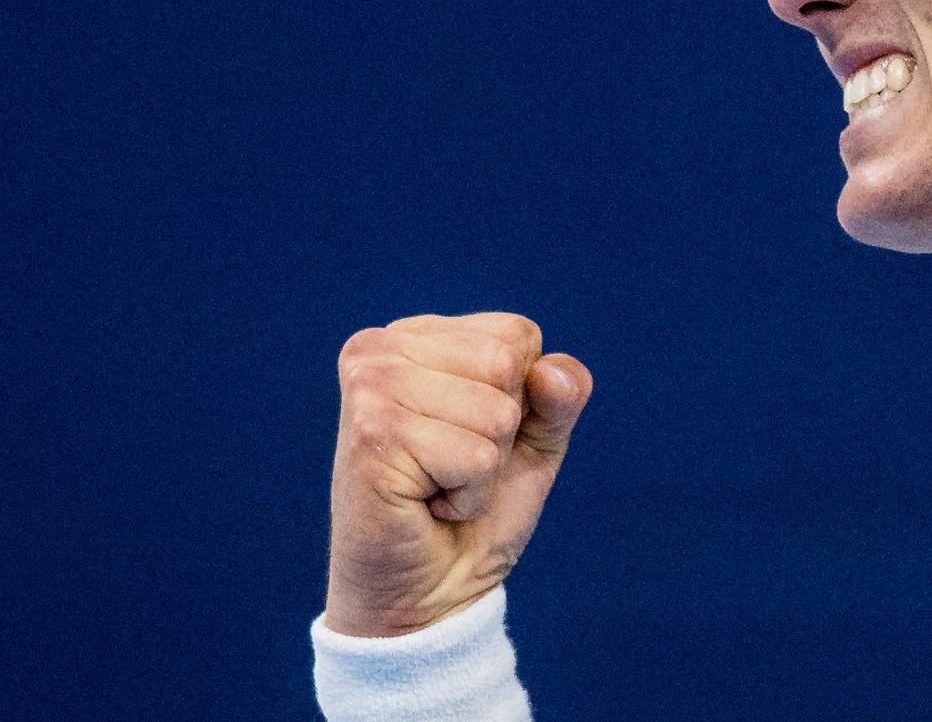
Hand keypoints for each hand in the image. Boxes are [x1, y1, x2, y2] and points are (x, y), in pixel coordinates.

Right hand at [323, 311, 592, 636]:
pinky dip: (468, 496)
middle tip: (452, 467)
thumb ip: (559, 395)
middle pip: (506, 364)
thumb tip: (551, 370)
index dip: (520, 397)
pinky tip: (427, 506)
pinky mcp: (373, 436)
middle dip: (501, 431)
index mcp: (415, 336)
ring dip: (484, 468)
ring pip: (495, 411)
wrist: (427, 597)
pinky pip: (475, 457)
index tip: (469, 436)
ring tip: (437, 487)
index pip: (517, 333)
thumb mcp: (533, 441)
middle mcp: (381, 350)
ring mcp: (371, 388)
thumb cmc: (475, 513)